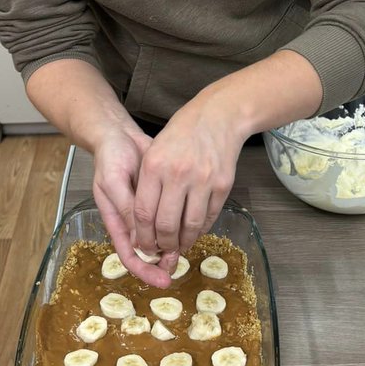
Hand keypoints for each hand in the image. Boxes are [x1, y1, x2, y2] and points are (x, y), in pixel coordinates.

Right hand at [91, 126, 173, 288]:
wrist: (121, 135)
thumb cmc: (111, 157)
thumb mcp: (114, 181)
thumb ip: (126, 208)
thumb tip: (138, 239)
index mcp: (117, 221)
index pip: (129, 255)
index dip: (145, 270)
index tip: (163, 280)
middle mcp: (132, 220)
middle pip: (147, 251)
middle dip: (163, 261)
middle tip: (180, 265)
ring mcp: (146, 210)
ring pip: (160, 236)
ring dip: (173, 245)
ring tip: (189, 249)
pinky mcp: (161, 197)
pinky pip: (171, 216)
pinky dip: (180, 223)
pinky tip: (194, 225)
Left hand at [130, 98, 245, 259]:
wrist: (218, 115)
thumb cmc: (182, 132)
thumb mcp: (154, 149)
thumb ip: (147, 183)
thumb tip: (141, 222)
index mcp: (154, 165)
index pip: (143, 213)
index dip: (142, 236)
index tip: (143, 245)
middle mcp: (178, 174)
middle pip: (166, 224)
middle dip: (162, 244)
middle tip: (162, 250)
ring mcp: (203, 180)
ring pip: (190, 225)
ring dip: (183, 242)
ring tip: (179, 246)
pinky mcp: (223, 185)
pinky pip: (210, 217)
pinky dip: (201, 229)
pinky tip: (194, 231)